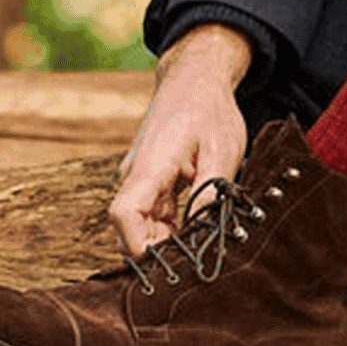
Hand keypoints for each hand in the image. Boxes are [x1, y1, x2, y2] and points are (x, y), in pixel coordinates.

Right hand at [110, 25, 252, 256]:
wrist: (195, 81)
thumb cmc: (210, 112)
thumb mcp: (222, 152)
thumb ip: (212, 192)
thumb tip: (205, 231)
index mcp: (151, 165)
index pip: (124, 213)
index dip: (136, 245)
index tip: (163, 264)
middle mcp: (137, 173)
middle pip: (129, 226)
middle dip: (154, 250)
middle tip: (192, 262)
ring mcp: (141, 176)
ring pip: (141, 222)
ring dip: (164, 239)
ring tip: (199, 247)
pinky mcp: (150, 178)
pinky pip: (151, 212)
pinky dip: (168, 227)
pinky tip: (194, 231)